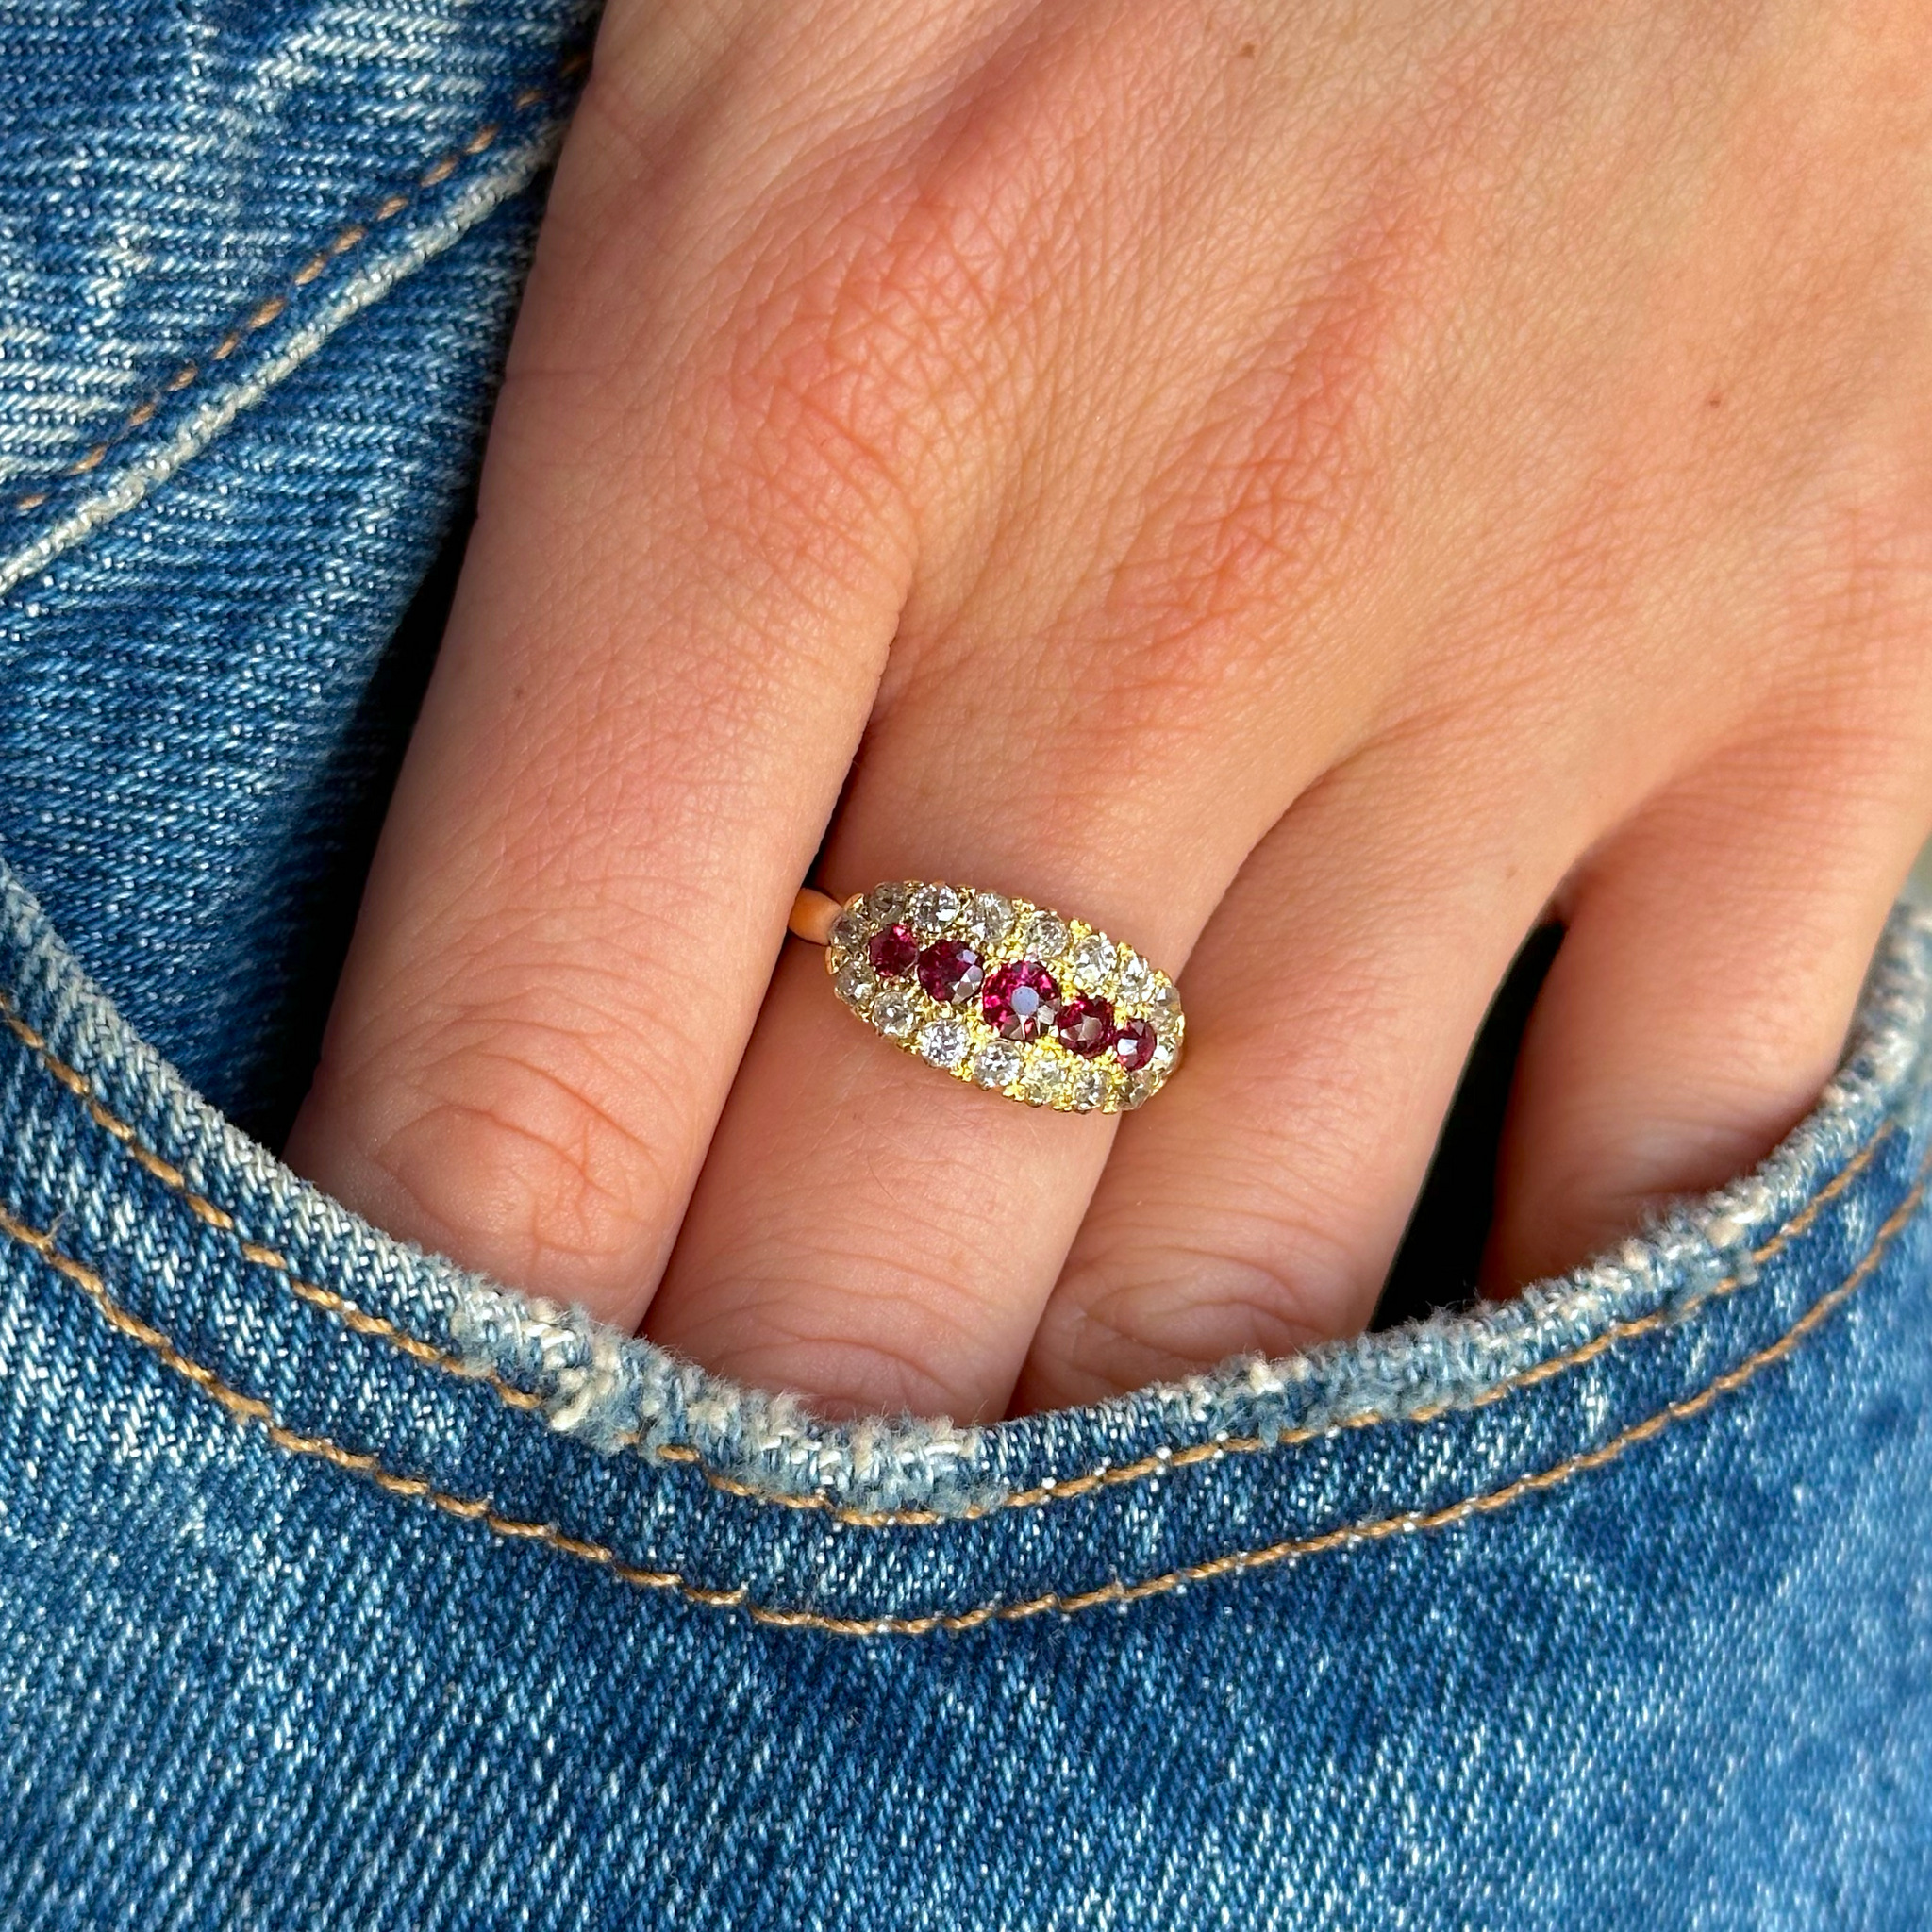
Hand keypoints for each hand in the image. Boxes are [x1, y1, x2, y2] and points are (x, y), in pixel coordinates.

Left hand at [284, 0, 1931, 1418]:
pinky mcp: (1835, 672)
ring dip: (1090, 1476)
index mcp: (806, 362)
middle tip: (690, 1584)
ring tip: (985, 1569)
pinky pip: (1662, 1168)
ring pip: (1251, 1286)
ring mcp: (1541, 648)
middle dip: (756, 1483)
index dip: (442, 1351)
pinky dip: (1514, 1347)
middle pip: (878, 1254)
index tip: (414, 1496)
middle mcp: (1176, 569)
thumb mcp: (763, 40)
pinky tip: (1392, 1399)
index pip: (531, 1069)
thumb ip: (637, 487)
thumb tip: (557, 911)